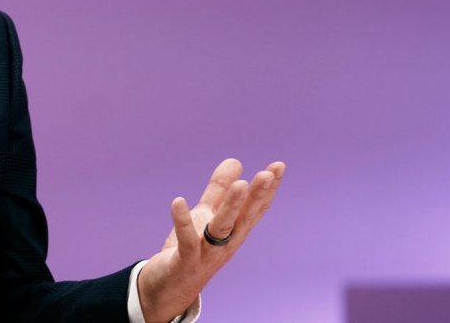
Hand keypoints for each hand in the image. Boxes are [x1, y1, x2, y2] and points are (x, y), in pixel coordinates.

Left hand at [136, 158, 285, 322]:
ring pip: (222, 229)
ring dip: (232, 207)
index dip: (268, 189)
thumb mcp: (206, 215)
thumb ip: (219, 190)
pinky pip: (185, 240)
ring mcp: (207, 253)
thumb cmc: (193, 248)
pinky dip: (182, 221)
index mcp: (233, 231)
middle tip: (267, 174)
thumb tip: (236, 161)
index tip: (279, 166)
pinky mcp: (185, 261)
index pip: (255, 209)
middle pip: (244, 218)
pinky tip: (178, 201)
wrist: (171, 288)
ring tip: (240, 184)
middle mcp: (226, 243)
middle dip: (256, 196)